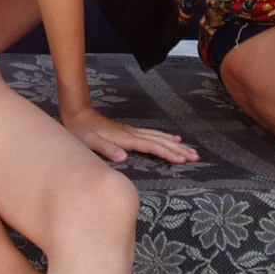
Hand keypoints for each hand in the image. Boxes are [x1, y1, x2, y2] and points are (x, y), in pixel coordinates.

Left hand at [62, 106, 198, 163]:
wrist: (78, 114)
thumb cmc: (82, 132)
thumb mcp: (90, 143)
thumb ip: (107, 149)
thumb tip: (124, 157)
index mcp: (126, 139)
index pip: (152, 146)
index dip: (168, 153)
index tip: (183, 159)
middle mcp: (132, 134)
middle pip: (161, 141)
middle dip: (179, 149)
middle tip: (196, 156)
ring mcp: (132, 132)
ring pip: (159, 137)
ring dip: (176, 144)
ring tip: (191, 150)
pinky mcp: (129, 132)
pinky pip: (154, 135)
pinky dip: (166, 137)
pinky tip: (173, 138)